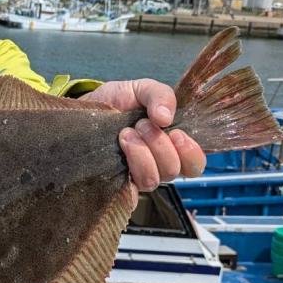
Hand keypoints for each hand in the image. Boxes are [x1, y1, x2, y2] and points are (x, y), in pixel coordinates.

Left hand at [85, 78, 205, 192]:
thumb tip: (166, 118)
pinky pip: (130, 193)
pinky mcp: (117, 184)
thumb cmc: (120, 101)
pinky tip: (119, 150)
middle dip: (158, 144)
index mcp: (173, 145)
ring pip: (152, 180)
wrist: (88, 107)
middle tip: (141, 124)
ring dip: (141, 154)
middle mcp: (158, 165)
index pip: (194, 165)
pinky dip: (127, 171)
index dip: (190, 153)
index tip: (175, 133)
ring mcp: (137, 175)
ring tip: (125, 133)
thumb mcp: (143, 89)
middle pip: (173, 171)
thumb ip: (161, 96)